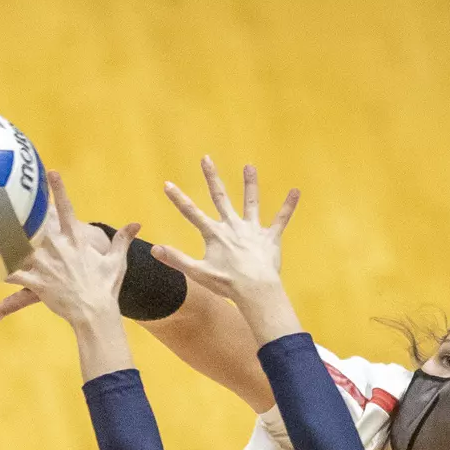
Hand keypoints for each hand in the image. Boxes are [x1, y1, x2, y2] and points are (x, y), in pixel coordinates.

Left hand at [6, 171, 137, 331]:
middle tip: (11, 190)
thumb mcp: (116, 261)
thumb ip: (123, 239)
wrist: (96, 313)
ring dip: (5, 236)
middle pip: (38, 223)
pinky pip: (14, 274)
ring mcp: (45, 265)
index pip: (67, 209)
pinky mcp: (37, 283)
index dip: (59, 190)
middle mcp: (58, 249)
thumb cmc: (106, 288)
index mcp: (76, 240)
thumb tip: (138, 224)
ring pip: (21, 246)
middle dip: (25, 209)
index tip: (50, 172)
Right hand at [153, 158, 298, 302]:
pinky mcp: (270, 237)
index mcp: (215, 234)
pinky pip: (281, 219)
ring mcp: (253, 230)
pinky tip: (296, 191)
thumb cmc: (226, 283)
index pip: (192, 213)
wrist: (255, 290)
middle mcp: (233, 226)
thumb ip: (176, 259)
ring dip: (250, 184)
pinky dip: (288, 206)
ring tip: (250, 167)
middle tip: (206, 159)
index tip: (168, 184)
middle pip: (220, 197)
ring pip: (251, 202)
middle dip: (212, 177)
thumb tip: (154, 249)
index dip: (178, 198)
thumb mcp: (197, 272)